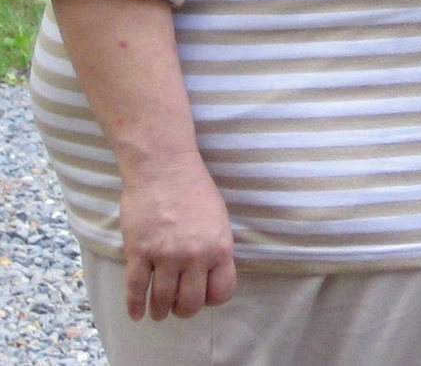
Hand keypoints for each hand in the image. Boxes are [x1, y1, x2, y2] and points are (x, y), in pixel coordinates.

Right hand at [117, 151, 235, 320]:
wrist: (164, 169)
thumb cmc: (194, 190)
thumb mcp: (219, 220)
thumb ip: (216, 248)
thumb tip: (210, 274)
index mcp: (219, 247)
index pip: (222, 291)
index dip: (212, 300)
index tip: (204, 297)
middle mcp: (194, 256)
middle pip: (190, 302)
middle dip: (184, 310)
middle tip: (178, 308)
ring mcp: (165, 256)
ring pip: (162, 300)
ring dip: (160, 311)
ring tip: (158, 312)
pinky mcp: (138, 253)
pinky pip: (136, 289)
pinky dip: (135, 306)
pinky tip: (136, 314)